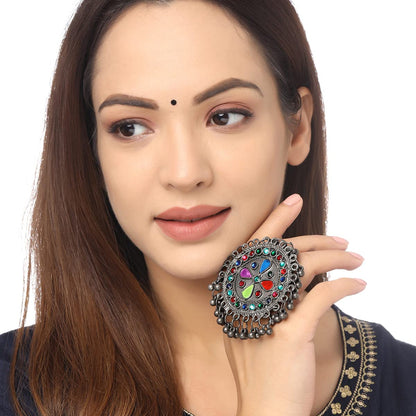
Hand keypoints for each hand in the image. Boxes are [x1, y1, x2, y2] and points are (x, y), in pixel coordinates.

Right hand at [223, 194, 365, 415]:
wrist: (263, 412)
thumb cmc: (260, 369)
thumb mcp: (249, 327)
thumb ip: (260, 298)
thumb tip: (287, 272)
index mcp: (233, 294)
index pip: (253, 246)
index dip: (274, 220)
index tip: (293, 200)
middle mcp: (245, 298)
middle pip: (282, 251)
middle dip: (317, 239)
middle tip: (343, 241)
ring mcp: (265, 314)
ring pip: (303, 267)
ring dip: (336, 258)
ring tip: (357, 259)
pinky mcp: (289, 334)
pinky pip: (323, 296)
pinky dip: (346, 285)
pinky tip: (360, 285)